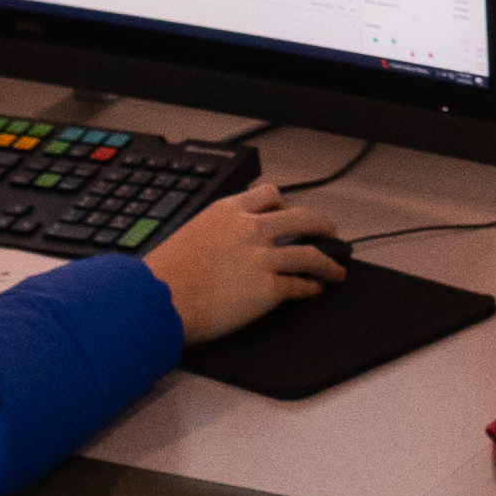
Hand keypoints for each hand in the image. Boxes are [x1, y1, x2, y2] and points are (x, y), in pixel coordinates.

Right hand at [143, 185, 340, 350]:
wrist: (159, 300)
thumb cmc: (164, 275)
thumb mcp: (190, 232)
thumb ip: (216, 230)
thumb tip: (228, 241)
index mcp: (229, 212)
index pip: (269, 195)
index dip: (287, 204)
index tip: (292, 211)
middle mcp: (251, 230)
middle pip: (302, 219)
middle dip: (321, 226)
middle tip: (329, 233)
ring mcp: (263, 259)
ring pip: (311, 254)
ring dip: (329, 262)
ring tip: (336, 269)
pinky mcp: (269, 289)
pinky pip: (302, 285)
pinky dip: (314, 287)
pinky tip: (318, 289)